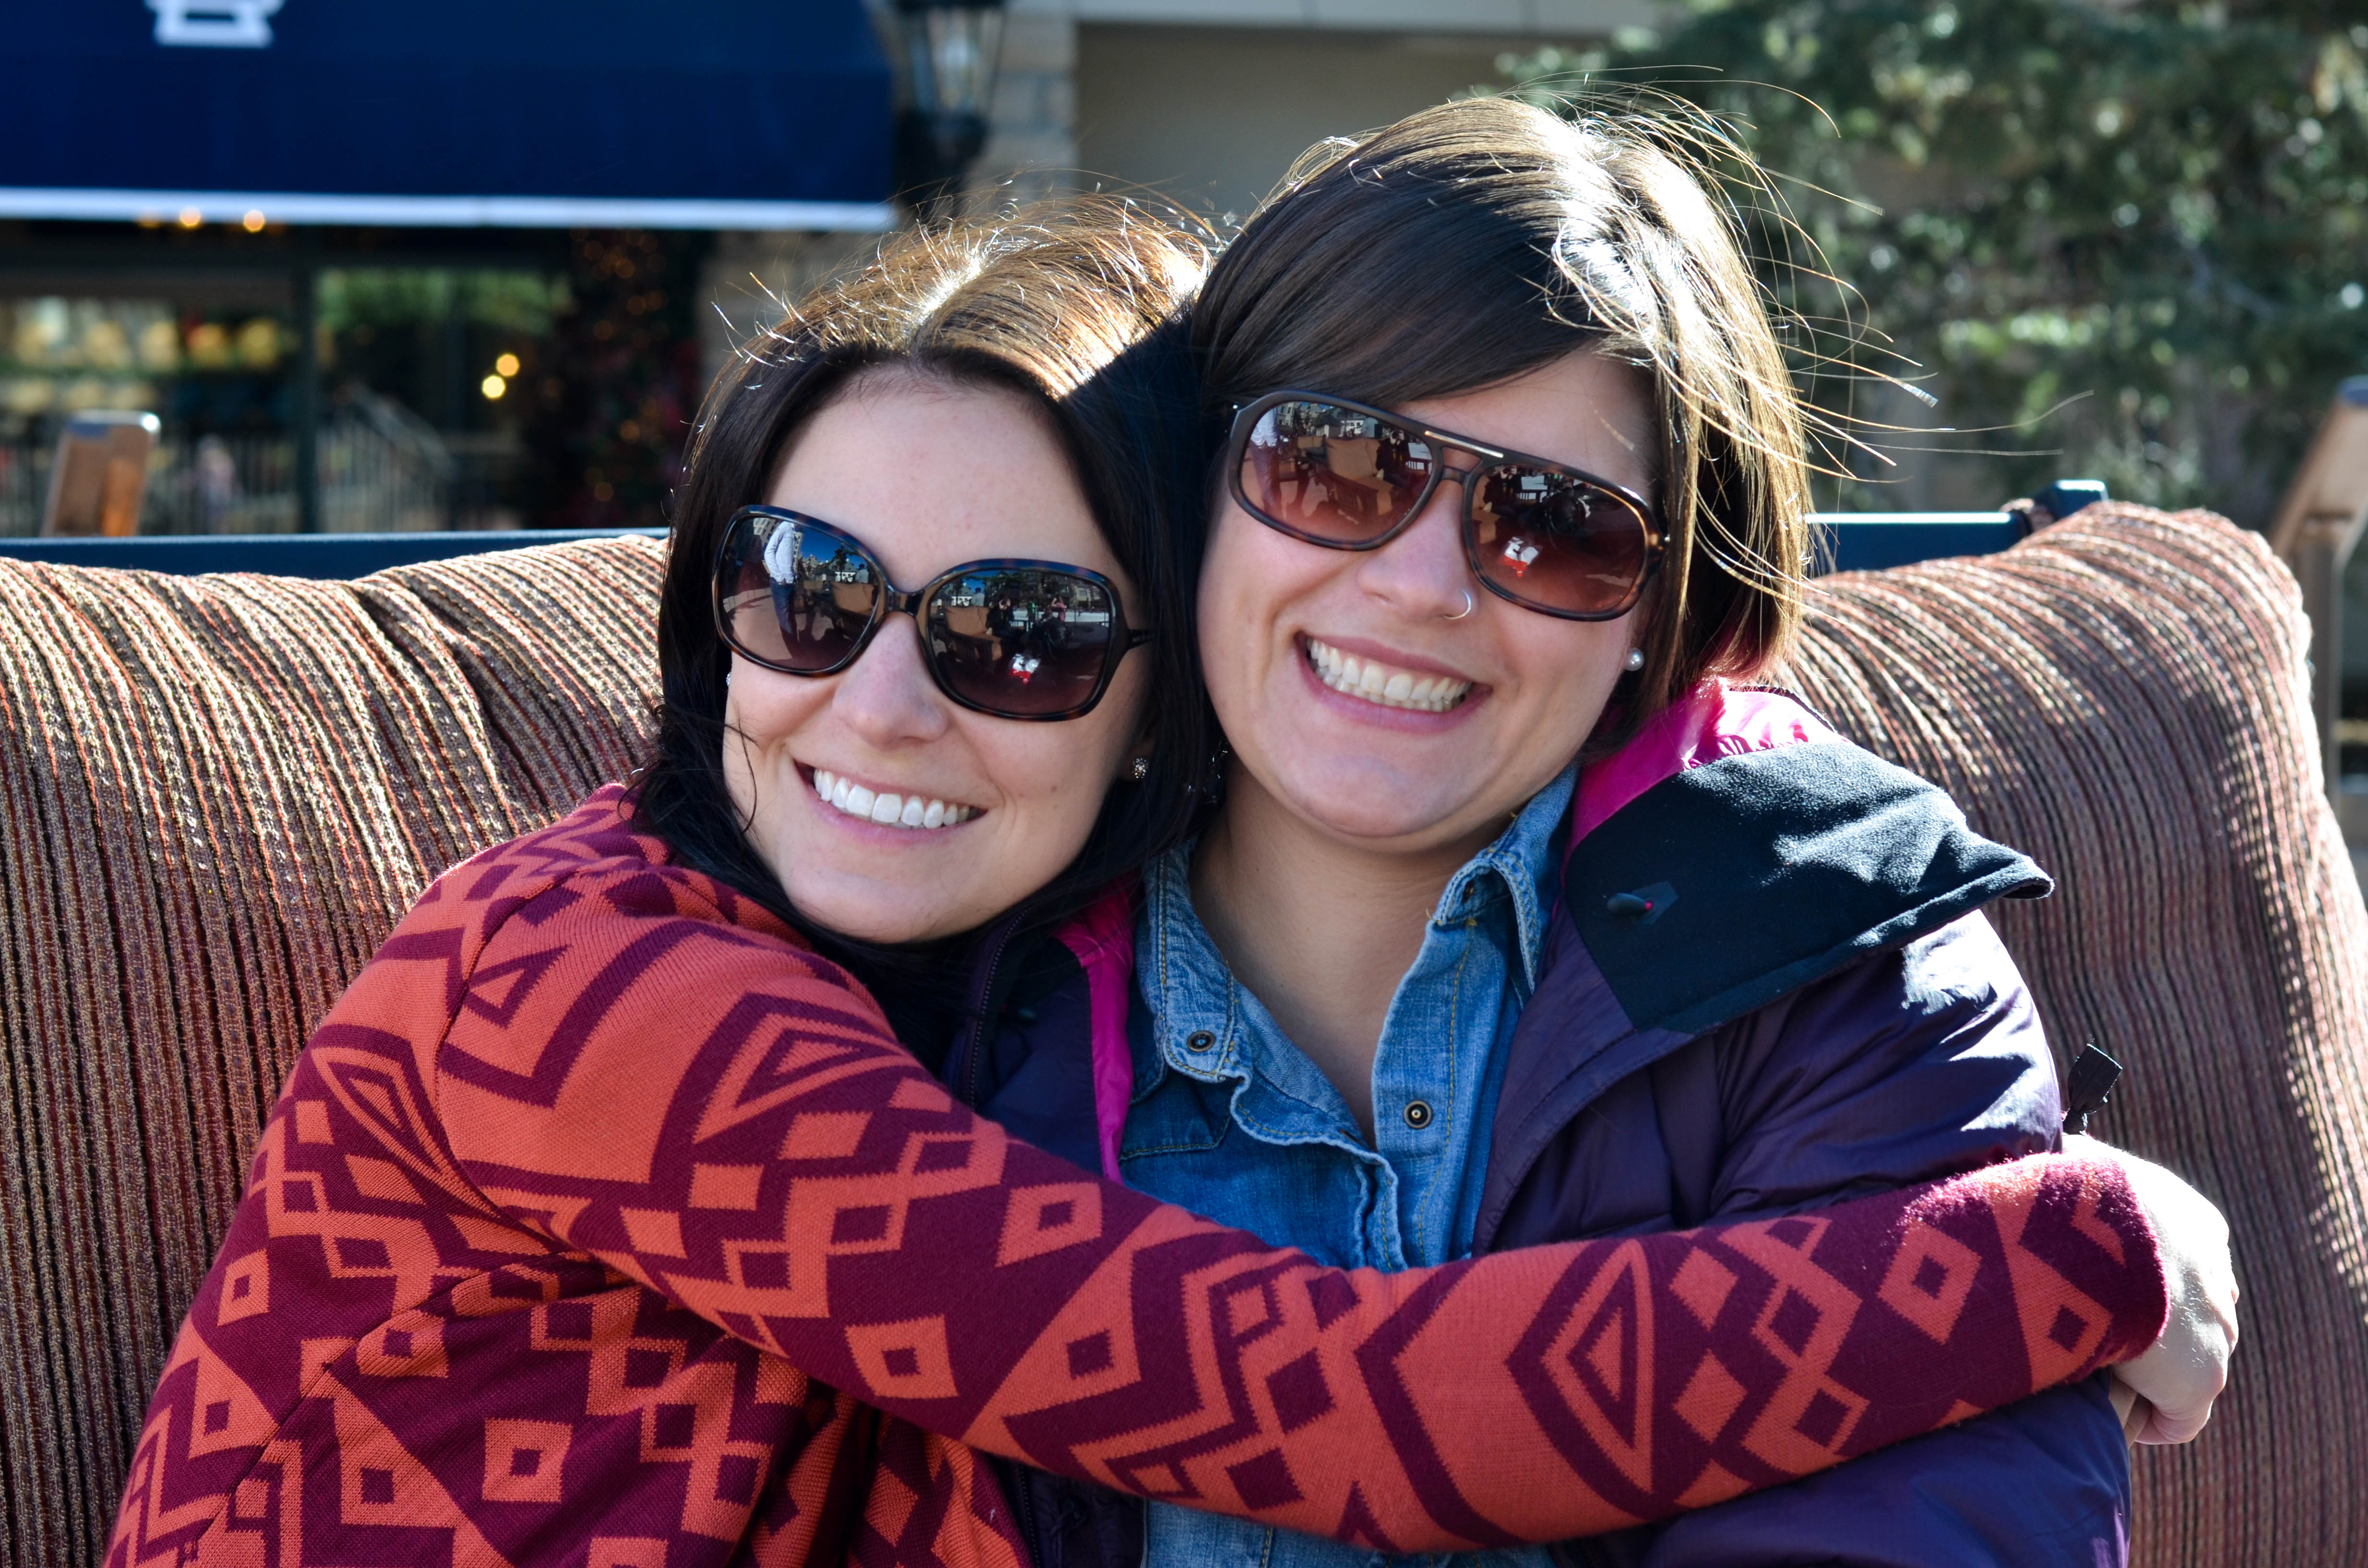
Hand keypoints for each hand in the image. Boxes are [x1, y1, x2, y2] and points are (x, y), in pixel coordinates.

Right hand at [2067, 1134, 2238, 1442]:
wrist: (2089, 1236)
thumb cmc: (2068, 1192)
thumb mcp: (2073, 1162)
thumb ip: (2073, 1167)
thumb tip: (2040, 1153)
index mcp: (2197, 1223)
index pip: (2181, 1260)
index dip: (2138, 1281)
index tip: (2096, 1291)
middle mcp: (2216, 1277)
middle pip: (2190, 1315)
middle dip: (2151, 1327)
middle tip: (2093, 1335)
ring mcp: (2215, 1331)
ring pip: (2188, 1364)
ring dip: (2146, 1372)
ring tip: (2094, 1376)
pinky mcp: (2200, 1381)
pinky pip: (2178, 1417)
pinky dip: (2150, 1420)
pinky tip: (2113, 1417)